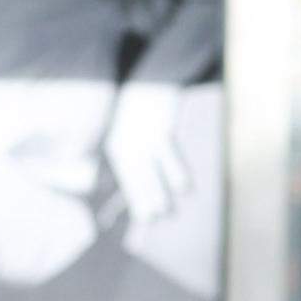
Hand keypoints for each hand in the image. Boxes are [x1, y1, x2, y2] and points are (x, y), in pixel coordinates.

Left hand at [102, 78, 189, 223]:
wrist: (152, 77)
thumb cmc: (142, 109)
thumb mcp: (130, 131)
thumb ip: (135, 155)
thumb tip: (144, 179)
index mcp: (117, 148)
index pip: (125, 180)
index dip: (131, 200)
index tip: (137, 219)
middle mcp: (126, 145)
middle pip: (134, 180)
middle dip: (141, 202)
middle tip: (150, 223)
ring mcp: (143, 139)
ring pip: (150, 172)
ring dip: (158, 192)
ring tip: (164, 213)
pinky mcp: (161, 130)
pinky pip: (169, 156)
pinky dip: (177, 172)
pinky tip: (183, 189)